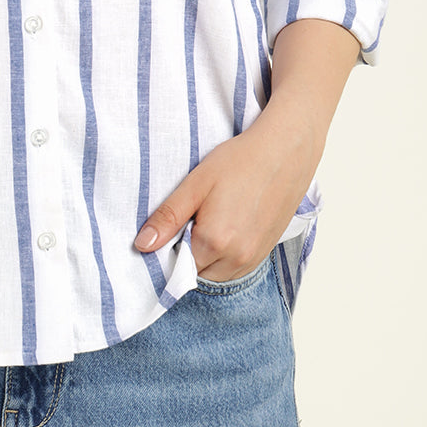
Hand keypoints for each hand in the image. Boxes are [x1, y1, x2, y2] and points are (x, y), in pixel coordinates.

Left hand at [132, 117, 313, 280]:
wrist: (284, 152)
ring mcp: (253, 258)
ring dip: (207, 257)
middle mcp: (236, 258)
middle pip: (197, 273)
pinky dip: (225, 257)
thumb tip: (142, 245)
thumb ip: (168, 217)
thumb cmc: (239, 161)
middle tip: (191, 219)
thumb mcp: (196, 184)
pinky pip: (236, 269)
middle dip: (187, 254)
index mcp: (214, 241)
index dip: (169, 248)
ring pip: (216, 274)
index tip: (171, 227)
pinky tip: (227, 226)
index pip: (176, 265)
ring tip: (210, 220)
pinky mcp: (265, 253)